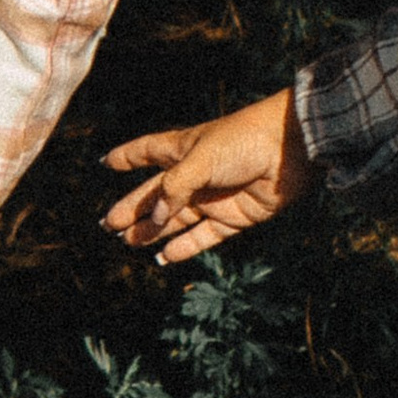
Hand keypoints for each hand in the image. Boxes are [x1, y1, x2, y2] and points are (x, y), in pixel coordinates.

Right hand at [103, 87, 309, 260]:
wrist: (292, 149)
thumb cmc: (243, 141)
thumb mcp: (200, 159)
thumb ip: (173, 189)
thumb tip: (154, 219)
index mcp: (184, 148)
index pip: (147, 151)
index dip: (127, 156)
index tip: (105, 163)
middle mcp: (196, 174)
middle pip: (156, 194)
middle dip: (133, 208)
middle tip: (108, 224)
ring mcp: (214, 197)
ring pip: (175, 219)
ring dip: (152, 231)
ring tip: (128, 242)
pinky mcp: (234, 217)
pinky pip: (203, 236)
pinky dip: (183, 247)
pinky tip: (164, 256)